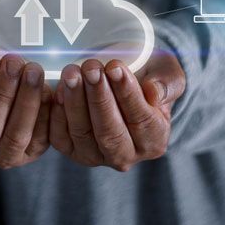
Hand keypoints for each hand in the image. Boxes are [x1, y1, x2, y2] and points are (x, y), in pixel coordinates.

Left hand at [49, 51, 185, 170]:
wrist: (121, 80)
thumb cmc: (148, 76)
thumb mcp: (167, 74)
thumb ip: (167, 84)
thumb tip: (154, 93)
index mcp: (154, 140)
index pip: (141, 119)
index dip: (127, 93)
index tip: (115, 67)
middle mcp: (126, 156)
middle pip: (110, 132)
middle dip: (99, 97)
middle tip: (90, 68)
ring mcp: (96, 157)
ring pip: (83, 133)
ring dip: (75, 101)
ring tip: (72, 72)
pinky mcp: (71, 150)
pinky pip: (60, 137)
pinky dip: (57, 113)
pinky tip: (58, 87)